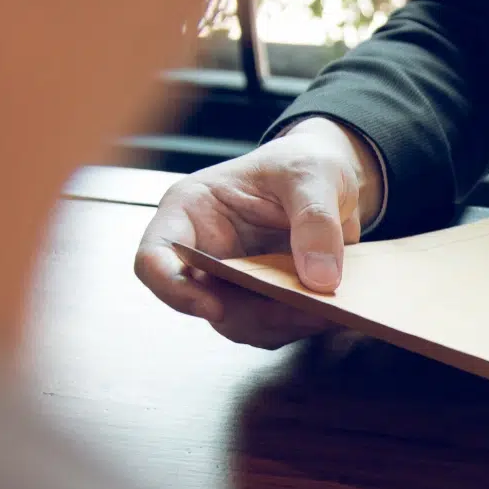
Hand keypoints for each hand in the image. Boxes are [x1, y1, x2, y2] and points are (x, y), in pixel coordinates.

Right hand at [133, 117, 384, 347]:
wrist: (332, 180)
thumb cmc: (306, 163)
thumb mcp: (314, 175)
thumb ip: (315, 220)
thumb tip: (319, 277)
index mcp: (192, 210)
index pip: (156, 258)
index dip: (173, 289)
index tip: (213, 307)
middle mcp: (205, 250)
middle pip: (203, 302)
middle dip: (252, 314)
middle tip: (303, 309)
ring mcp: (232, 278)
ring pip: (240, 322)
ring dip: (281, 324)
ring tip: (326, 311)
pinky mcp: (263, 297)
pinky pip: (273, 326)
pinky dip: (300, 324)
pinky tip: (330, 312)